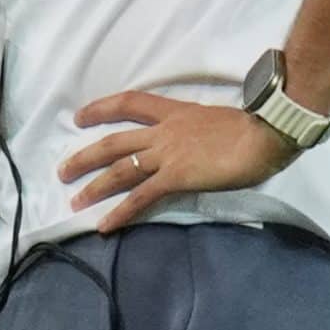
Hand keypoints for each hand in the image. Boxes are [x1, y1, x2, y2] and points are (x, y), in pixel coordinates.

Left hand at [60, 90, 297, 233]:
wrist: (266, 133)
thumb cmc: (253, 127)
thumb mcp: (216, 121)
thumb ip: (198, 132)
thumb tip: (195, 144)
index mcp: (174, 112)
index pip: (130, 104)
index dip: (102, 108)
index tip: (81, 116)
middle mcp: (164, 132)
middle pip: (113, 142)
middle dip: (85, 156)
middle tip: (63, 170)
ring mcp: (167, 155)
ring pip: (120, 169)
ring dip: (94, 187)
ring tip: (74, 201)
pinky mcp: (176, 177)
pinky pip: (141, 197)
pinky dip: (121, 212)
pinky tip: (105, 225)